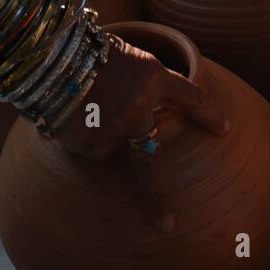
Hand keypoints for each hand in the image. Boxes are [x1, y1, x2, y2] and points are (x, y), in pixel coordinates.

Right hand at [52, 33, 229, 231]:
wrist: (46, 52)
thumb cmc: (81, 46)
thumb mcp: (121, 53)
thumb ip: (137, 82)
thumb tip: (142, 112)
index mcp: (152, 77)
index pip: (189, 96)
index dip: (207, 112)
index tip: (223, 129)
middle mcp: (141, 108)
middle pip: (153, 161)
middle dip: (160, 196)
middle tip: (167, 224)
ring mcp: (116, 130)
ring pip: (106, 145)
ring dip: (91, 131)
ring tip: (73, 102)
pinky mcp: (90, 144)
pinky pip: (84, 146)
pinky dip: (72, 135)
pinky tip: (62, 114)